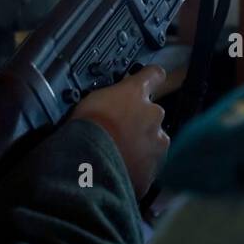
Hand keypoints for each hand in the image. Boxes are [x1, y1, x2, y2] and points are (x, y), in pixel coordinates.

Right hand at [70, 65, 168, 197]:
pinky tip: (119, 167)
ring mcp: (157, 143)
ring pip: (154, 141)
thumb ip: (109, 97)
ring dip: (140, 145)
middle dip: (140, 121)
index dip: (151, 78)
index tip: (149, 81)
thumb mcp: (92, 98)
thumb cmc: (87, 127)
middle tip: (119, 129)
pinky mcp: (153, 168)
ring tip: (117, 152)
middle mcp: (153, 114)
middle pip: (153, 114)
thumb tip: (108, 100)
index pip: (154, 75)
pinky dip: (137, 167)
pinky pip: (147, 166)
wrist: (89, 163)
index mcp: (136, 92)